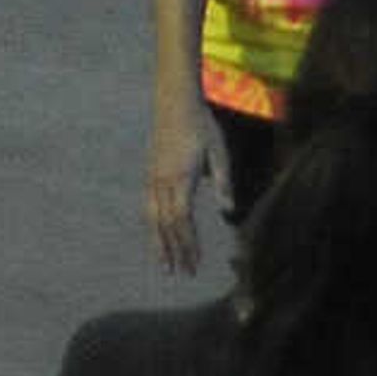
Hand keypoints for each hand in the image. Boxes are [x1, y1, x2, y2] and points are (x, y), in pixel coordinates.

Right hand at [147, 104, 212, 274]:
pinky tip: (156, 235)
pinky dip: (152, 226)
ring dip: (159, 243)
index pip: (182, 220)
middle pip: (165, 225)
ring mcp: (153, 177)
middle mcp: (162, 181)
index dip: (188, 244)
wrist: (174, 101)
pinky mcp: (150, 173)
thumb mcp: (218, 151)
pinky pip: (148, 206)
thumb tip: (229, 211)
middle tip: (181, 274)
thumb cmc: (201, 125)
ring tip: (164, 265)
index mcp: (180, 178)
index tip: (195, 263)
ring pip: (152, 218)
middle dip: (174, 251)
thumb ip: (222, 181)